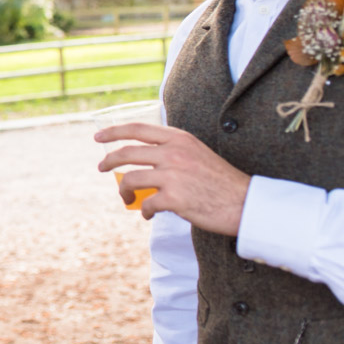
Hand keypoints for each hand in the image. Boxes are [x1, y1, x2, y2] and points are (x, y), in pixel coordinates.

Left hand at [96, 122, 250, 234]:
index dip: (114, 131)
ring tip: (125, 197)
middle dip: (109, 161)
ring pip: (131, 179)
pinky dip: (144, 210)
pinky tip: (148, 214)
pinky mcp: (175, 198)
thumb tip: (143, 158)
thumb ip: (172, 150)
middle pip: (127, 152)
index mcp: (179, 138)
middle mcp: (173, 152)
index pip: (138, 128)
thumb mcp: (196, 153)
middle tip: (101, 167)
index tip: (98, 136)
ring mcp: (173, 175)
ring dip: (123, 190)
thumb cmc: (220, 181)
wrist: (246, 203)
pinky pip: (146, 203)